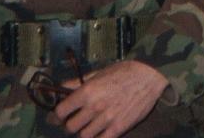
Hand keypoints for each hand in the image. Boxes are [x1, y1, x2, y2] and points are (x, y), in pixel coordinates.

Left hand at [52, 60, 168, 137]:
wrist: (146, 77)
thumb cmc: (121, 72)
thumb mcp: (97, 73)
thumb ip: (77, 82)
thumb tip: (61, 87)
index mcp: (87, 91)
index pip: (62, 111)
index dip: (57, 115)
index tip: (58, 115)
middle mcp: (94, 107)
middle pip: (71, 127)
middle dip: (69, 125)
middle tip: (73, 121)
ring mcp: (106, 120)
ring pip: (84, 136)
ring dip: (82, 132)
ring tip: (86, 126)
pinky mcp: (119, 129)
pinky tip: (98, 133)